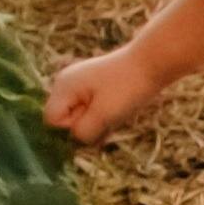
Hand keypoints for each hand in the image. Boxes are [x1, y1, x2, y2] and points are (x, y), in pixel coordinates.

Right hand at [42, 45, 159, 144]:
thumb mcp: (103, 115)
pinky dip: (102, 116)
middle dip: (85, 125)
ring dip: (97, 122)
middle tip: (108, 113)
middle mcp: (65, 84)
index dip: (71, 127)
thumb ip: (82, 132)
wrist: (152, 63)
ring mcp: (77, 85)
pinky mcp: (90, 90)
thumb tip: (74, 141)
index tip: (94, 115)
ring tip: (115, 108)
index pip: (52, 121)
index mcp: (62, 86)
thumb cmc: (127, 88)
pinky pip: (89, 113)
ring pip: (79, 119)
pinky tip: (117, 107)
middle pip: (65, 121)